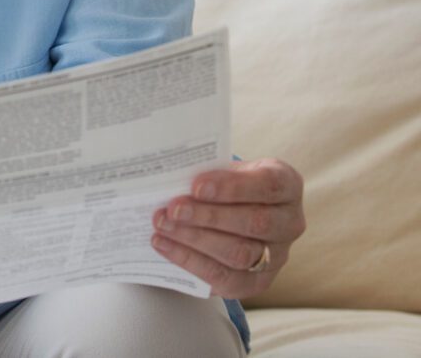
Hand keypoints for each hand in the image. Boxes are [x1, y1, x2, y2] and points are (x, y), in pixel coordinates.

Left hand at [150, 158, 305, 298]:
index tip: (196, 186)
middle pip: (255, 223)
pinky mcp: (257, 282)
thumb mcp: (223, 170)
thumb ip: (207, 171)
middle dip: (208, 216)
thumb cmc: (226, 185)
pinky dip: (189, 260)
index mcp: (286, 184)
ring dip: (195, 240)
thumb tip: (171, 176)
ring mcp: (277, 256)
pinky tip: (164, 245)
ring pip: (240, 253)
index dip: (232, 187)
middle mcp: (289, 222)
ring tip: (163, 226)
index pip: (268, 185)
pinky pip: (224, 277)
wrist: (232, 212)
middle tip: (173, 209)